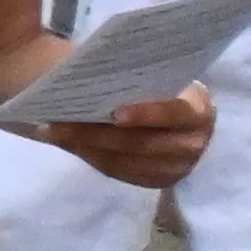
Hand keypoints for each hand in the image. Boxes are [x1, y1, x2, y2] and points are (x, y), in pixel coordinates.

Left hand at [28, 84, 217, 190]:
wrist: (169, 112)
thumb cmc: (157, 86)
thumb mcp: (154, 77)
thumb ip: (131, 76)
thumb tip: (79, 70)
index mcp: (199, 110)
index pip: (176, 113)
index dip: (148, 114)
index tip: (115, 114)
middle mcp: (193, 142)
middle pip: (141, 143)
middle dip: (95, 134)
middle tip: (56, 122)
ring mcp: (177, 167)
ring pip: (124, 161)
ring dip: (84, 147)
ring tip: (50, 131)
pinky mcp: (156, 180)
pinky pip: (118, 171)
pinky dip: (90, 156)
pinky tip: (66, 143)